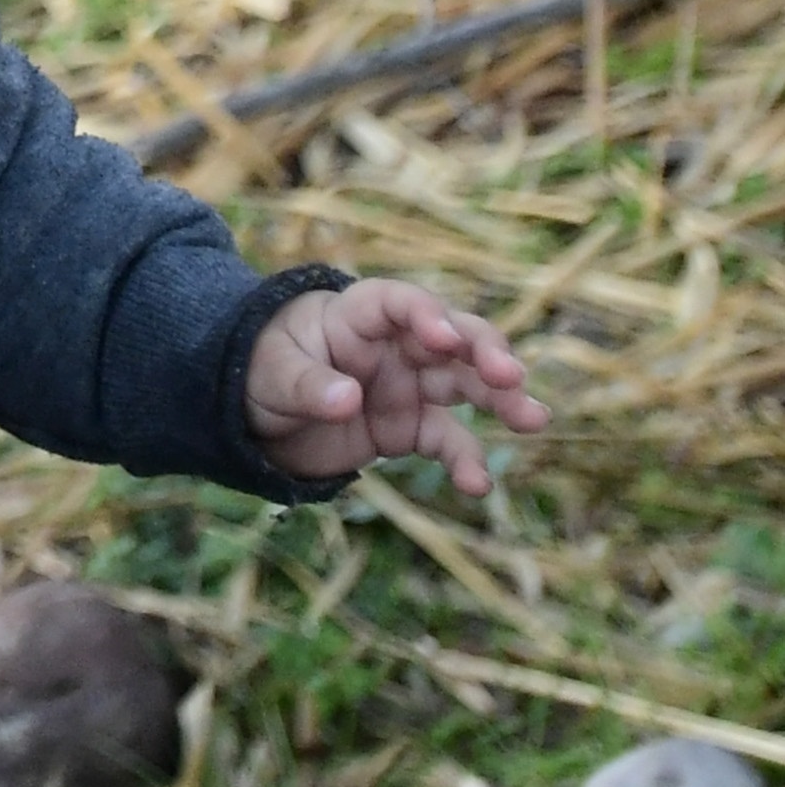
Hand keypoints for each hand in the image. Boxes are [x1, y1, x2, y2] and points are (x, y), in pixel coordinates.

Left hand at [245, 278, 545, 493]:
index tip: (445, 337)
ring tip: (532, 418)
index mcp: (355, 316)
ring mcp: (408, 385)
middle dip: (484, 352)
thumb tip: (347, 401)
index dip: (425, 313)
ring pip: (466, 385)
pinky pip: (446, 439)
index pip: (397, 302)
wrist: (255, 417)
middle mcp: (393, 346)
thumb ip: (309, 385)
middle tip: (510, 375)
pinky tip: (477, 484)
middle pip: (452, 339)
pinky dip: (465, 460)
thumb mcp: (271, 375)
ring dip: (501, 399)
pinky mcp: (410, 427)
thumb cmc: (260, 372)